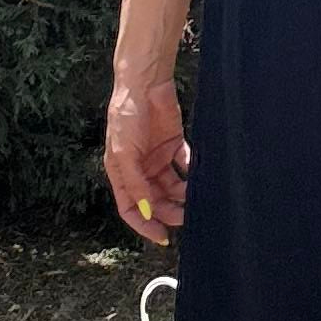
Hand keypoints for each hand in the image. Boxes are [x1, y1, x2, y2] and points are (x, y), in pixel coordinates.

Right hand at [105, 81, 189, 245]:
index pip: (131, 208)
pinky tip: (198, 176)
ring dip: (182, 195)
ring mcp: (157, 157)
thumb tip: (147, 212)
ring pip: (172, 186)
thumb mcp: (124, 153)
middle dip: (168, 211)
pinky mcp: (174, 144)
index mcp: (122, 172)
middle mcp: (139, 168)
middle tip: (185, 217)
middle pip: (154, 200)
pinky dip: (192, 173)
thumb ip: (136, 184)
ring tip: (195, 198)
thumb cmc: (126, 115)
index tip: (161, 237)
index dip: (144, 225)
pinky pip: (185, 165)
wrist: (144, 83)